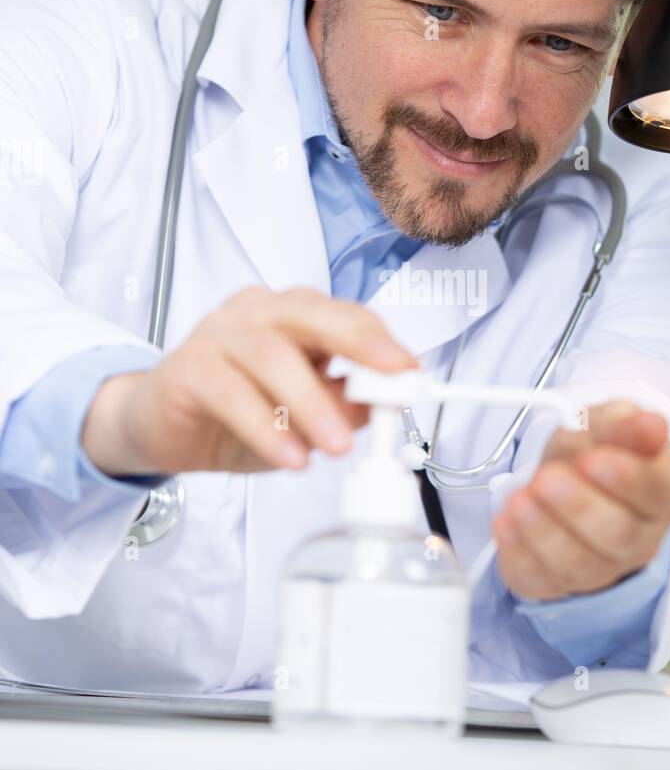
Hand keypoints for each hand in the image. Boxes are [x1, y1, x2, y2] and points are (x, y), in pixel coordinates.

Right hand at [81, 286, 416, 476]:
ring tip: (337, 447)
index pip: (345, 316)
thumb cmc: (235, 414)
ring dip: (311, 404)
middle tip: (391, 382)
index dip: (382, 343)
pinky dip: (265, 427)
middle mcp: (257, 312)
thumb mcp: (302, 418)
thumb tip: (384, 406)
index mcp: (292, 315)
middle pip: (312, 315)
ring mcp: (218, 332)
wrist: (158, 428)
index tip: (412, 374)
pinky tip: (290, 457)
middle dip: (358, 345)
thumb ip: (342, 406)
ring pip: (273, 356)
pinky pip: (232, 393)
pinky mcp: (188, 366)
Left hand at [491, 400, 669, 599]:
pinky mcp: (557, 583)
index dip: (628, 478)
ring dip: (545, 531)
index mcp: (662, 492)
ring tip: (520, 499)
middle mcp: (639, 538)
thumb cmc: (591, 453)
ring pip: (579, 562)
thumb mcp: (606, 424)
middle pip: (620, 534)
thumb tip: (653, 425)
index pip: (658, 492)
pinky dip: (519, 550)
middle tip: (548, 477)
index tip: (594, 458)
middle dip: (580, 506)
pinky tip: (506, 522)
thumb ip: (625, 424)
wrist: (560, 480)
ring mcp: (601, 567)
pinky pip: (540, 578)